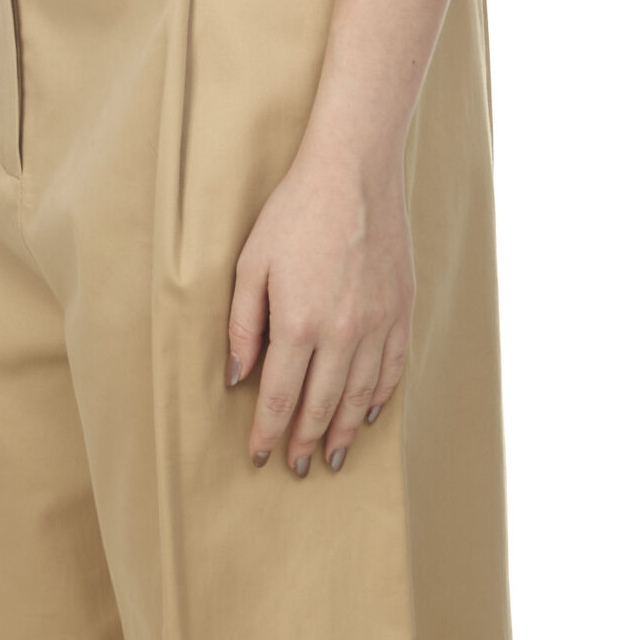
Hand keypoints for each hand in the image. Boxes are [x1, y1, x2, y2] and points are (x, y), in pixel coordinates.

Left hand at [226, 144, 413, 473]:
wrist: (354, 172)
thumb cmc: (293, 213)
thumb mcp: (251, 265)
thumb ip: (243, 327)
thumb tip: (237, 378)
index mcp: (298, 324)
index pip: (278, 397)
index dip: (268, 433)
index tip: (260, 457)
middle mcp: (342, 333)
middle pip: (320, 405)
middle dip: (305, 441)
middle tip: (297, 467)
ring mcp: (378, 324)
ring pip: (360, 396)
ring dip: (344, 431)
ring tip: (333, 456)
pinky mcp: (401, 310)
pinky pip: (392, 368)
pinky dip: (379, 397)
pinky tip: (368, 414)